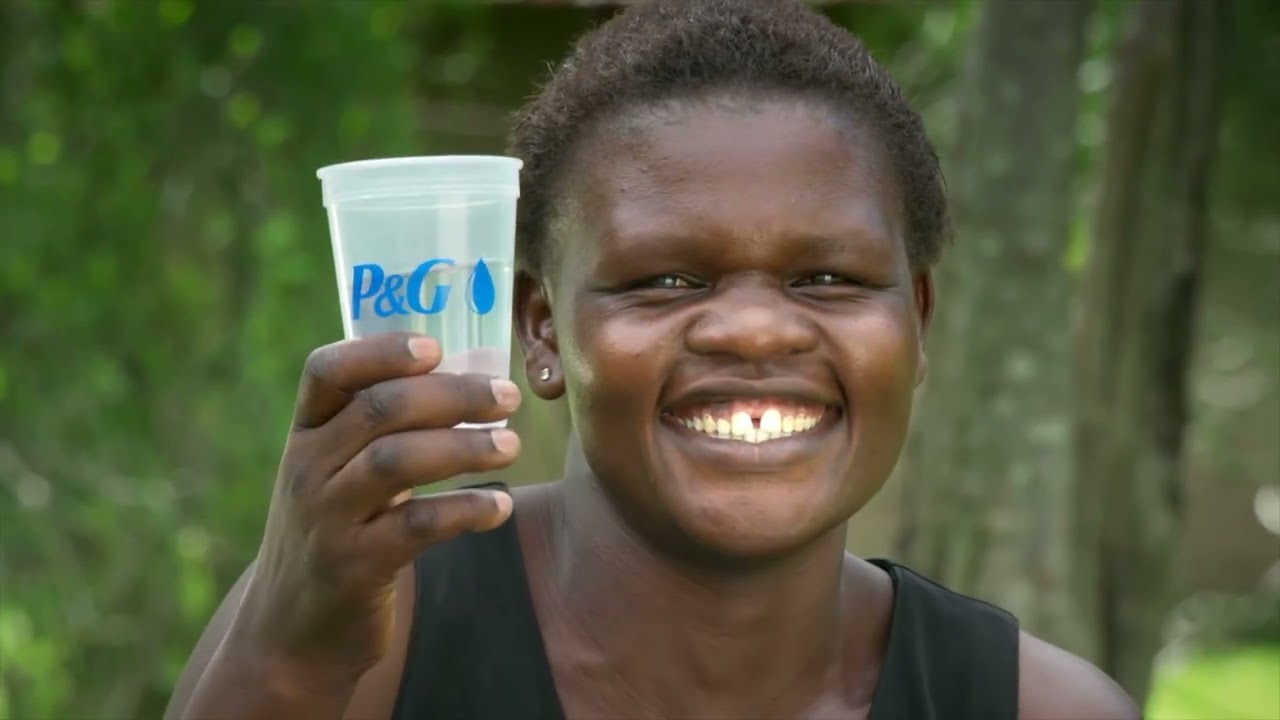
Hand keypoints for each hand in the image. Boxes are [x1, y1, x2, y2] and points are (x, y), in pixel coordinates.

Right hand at [237, 332, 520, 684]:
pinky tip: (500, 508)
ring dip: (463, 446)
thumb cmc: (334, 534)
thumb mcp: (334, 475)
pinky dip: (464, 510)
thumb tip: (468, 377)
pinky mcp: (353, 568)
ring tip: (511, 444)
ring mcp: (327, 519)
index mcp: (305, 435)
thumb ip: (377, 430)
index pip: (325, 371)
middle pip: (379, 409)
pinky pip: (416, 526)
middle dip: (452, 394)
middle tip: (507, 395)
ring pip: (396, 461)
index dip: (380, 351)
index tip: (435, 347)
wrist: (288, 634)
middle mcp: (308, 469)